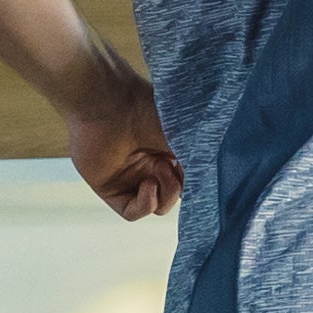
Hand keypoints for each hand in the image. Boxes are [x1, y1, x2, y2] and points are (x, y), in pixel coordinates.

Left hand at [68, 74, 182, 221]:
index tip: (194, 168)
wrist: (112, 101)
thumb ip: (195, 164)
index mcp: (163, 151)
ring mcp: (127, 177)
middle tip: (172, 165)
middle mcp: (145, 164)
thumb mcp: (183, 139)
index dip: (192, 181)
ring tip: (160, 168)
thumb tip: (205, 186)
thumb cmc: (148, 109)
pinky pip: (130, 211)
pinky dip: (146, 204)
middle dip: (177, 188)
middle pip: (170, 196)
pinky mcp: (107, 187)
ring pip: (154, 206)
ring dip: (165, 195)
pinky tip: (148, 184)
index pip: (182, 181)